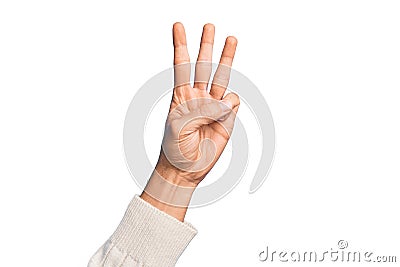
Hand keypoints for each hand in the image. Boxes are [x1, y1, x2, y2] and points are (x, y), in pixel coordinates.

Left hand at [141, 23, 239, 219]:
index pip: (181, 66)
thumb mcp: (178, 126)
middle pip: (203, 65)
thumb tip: (226, 102)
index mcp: (181, 96)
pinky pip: (233, 103)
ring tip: (231, 39)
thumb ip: (200, 110)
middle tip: (208, 26)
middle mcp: (198, 97)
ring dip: (226, 57)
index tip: (178, 26)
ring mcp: (213, 106)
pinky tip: (224, 114)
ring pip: (222, 77)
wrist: (185, 169)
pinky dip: (230, 105)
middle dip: (206, 45)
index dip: (180, 45)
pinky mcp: (227, 117)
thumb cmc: (175, 147)